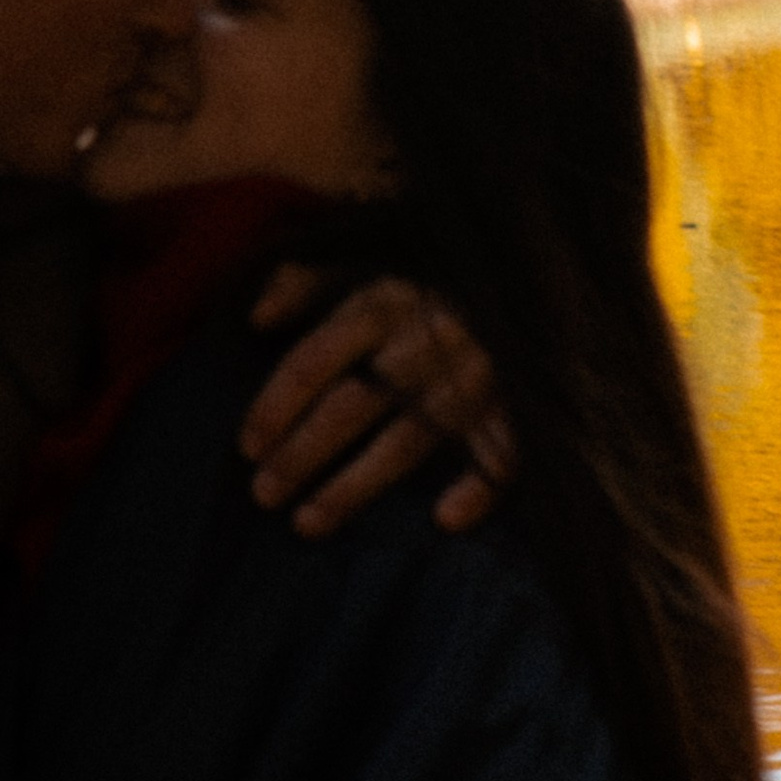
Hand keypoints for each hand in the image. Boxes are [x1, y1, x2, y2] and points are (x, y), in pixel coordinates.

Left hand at [241, 271, 514, 538]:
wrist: (534, 264)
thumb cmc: (438, 272)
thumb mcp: (372, 257)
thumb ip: (309, 280)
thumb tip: (257, 317)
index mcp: (383, 303)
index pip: (314, 361)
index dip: (274, 406)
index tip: (246, 447)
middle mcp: (423, 342)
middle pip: (350, 405)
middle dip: (299, 453)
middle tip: (262, 495)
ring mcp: (473, 376)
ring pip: (406, 441)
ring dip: (353, 486)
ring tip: (306, 523)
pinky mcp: (520, 403)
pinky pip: (503, 453)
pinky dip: (479, 487)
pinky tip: (446, 518)